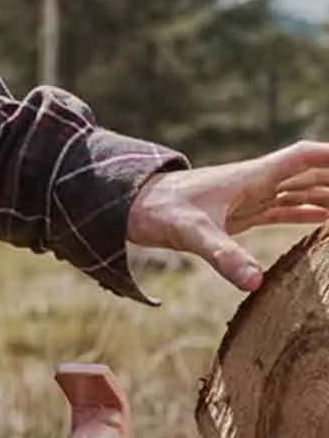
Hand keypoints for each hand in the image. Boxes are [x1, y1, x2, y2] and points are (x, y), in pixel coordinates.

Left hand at [126, 140, 328, 291]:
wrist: (132, 205)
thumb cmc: (159, 211)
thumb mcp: (190, 232)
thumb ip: (222, 255)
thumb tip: (256, 282)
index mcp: (251, 177)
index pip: (303, 158)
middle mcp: (256, 182)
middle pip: (311, 174)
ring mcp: (251, 196)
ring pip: (303, 191)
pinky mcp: (244, 212)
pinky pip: (288, 208)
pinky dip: (312, 212)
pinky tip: (328, 220)